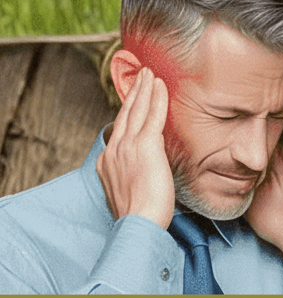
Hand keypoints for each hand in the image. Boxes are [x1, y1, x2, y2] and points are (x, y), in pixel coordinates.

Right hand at [96, 66, 174, 229]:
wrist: (138, 224)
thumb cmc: (138, 216)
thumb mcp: (126, 190)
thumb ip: (131, 172)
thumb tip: (144, 166)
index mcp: (108, 162)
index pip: (118, 130)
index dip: (126, 111)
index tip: (132, 98)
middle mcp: (115, 150)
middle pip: (125, 114)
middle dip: (134, 93)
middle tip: (141, 75)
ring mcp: (129, 146)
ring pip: (138, 109)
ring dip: (144, 88)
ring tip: (149, 73)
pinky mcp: (146, 144)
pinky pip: (153, 114)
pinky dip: (157, 96)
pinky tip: (160, 84)